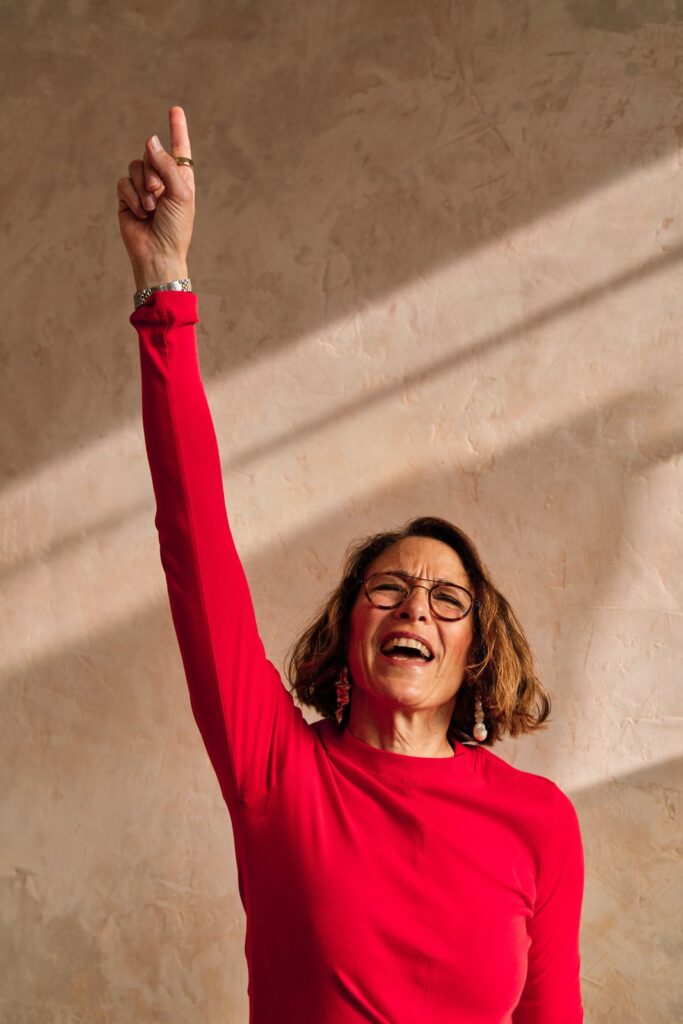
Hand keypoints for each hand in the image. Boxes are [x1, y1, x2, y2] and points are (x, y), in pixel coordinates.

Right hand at [117, 106, 194, 287]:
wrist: (157, 254)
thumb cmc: (176, 228)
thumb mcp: (180, 194)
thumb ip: (166, 165)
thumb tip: (150, 139)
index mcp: (181, 179)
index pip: (179, 149)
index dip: (177, 129)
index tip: (175, 109)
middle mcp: (162, 180)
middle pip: (151, 154)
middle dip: (154, 172)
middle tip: (159, 194)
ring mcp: (143, 188)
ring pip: (135, 166)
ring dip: (143, 186)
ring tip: (150, 208)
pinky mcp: (127, 198)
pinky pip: (123, 182)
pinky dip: (132, 196)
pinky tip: (139, 213)